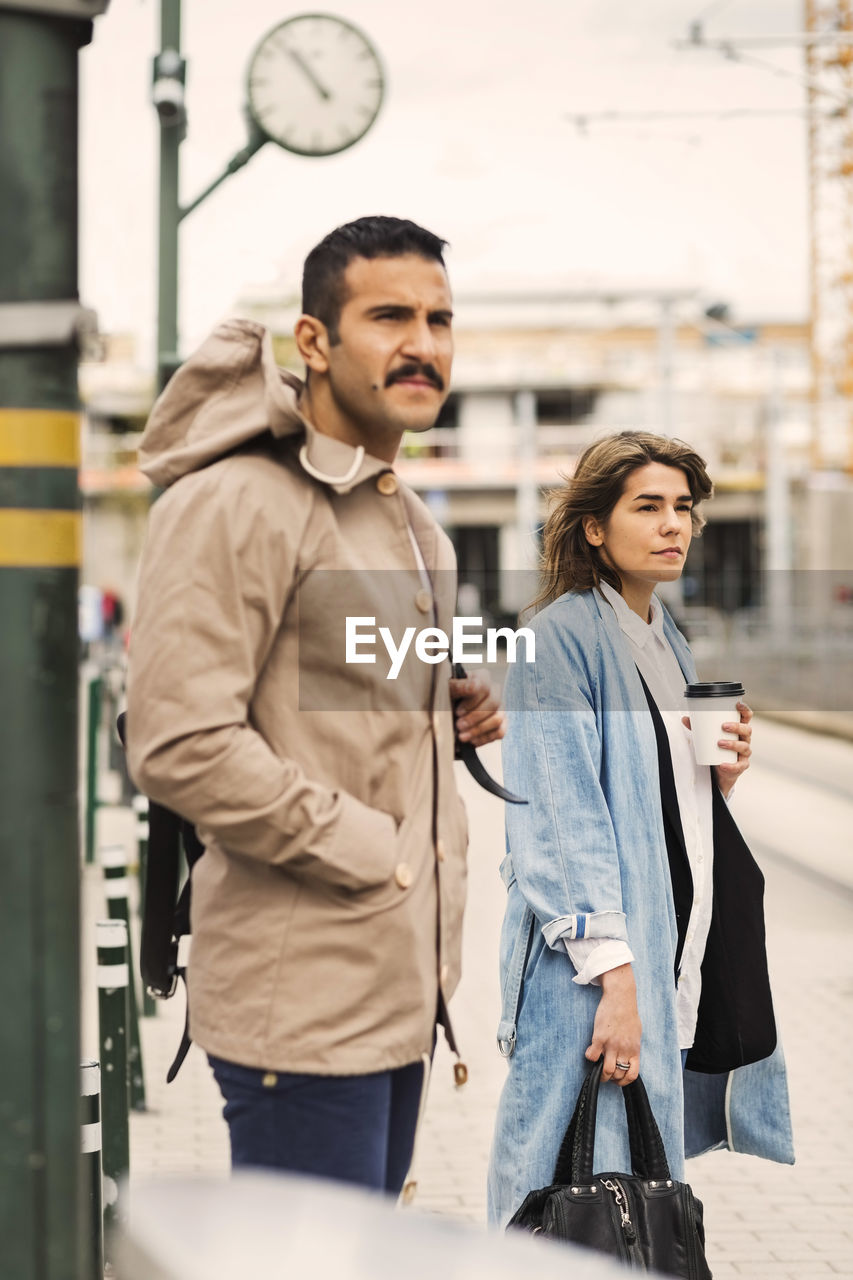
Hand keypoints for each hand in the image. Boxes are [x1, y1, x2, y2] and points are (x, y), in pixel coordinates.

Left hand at [450, 672, 506, 747]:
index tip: (457, 712)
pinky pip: (500, 732)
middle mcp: (494, 690)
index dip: (471, 701)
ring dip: (478, 730)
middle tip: (458, 726)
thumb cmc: (446, 697)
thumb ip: (457, 687)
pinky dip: (484, 738)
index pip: (484, 686)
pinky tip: (471, 741)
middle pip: (494, 703)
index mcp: (481, 677)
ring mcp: (500, 707)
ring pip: (497, 719)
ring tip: (462, 736)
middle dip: (475, 717)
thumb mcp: (446, 690)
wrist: (447, 711)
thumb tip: (472, 687)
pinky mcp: (501, 723)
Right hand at [585, 963, 640, 1085]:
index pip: (632, 1075)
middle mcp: (623, 1049)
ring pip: (606, 1071)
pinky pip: (591, 1057)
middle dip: (611, 1078)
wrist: (621, 996)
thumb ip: (632, 1047)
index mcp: (634, 1049)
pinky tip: (591, 1051)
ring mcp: (611, 1045)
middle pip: (617, 1075)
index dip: (623, 1081)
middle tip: (605, 1073)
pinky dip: (589, 1057)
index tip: (617, 1080)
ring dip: (600, 1074)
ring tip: (597, 1068)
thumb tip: (629, 1057)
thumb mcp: (636, 1033)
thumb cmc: (628, 1013)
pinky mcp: (599, 1038)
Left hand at [682, 700, 752, 799]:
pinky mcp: (741, 765)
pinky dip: (731, 766)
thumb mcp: (709, 735)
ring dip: (732, 744)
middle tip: (723, 726)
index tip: (737, 705)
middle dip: (736, 727)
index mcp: (739, 729)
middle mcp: (744, 739)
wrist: (720, 767)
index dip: (745, 710)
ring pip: (744, 746)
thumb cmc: (718, 747)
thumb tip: (685, 719)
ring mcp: (745, 752)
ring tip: (719, 743)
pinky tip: (722, 764)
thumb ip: (698, 727)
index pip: (746, 717)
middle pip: (747, 730)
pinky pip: (739, 766)